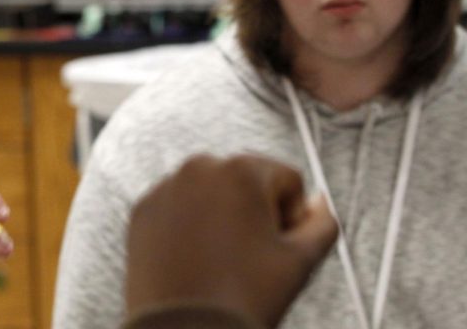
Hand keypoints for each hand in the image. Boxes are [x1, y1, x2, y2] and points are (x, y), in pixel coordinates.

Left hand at [125, 153, 337, 328]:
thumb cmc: (240, 298)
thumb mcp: (300, 262)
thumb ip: (323, 223)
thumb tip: (318, 204)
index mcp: (241, 171)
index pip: (287, 179)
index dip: (291, 216)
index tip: (278, 243)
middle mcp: (198, 168)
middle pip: (247, 182)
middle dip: (255, 212)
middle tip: (251, 255)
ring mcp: (166, 188)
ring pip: (211, 194)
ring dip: (222, 217)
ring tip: (223, 261)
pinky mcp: (143, 210)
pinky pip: (178, 208)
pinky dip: (189, 226)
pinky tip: (196, 260)